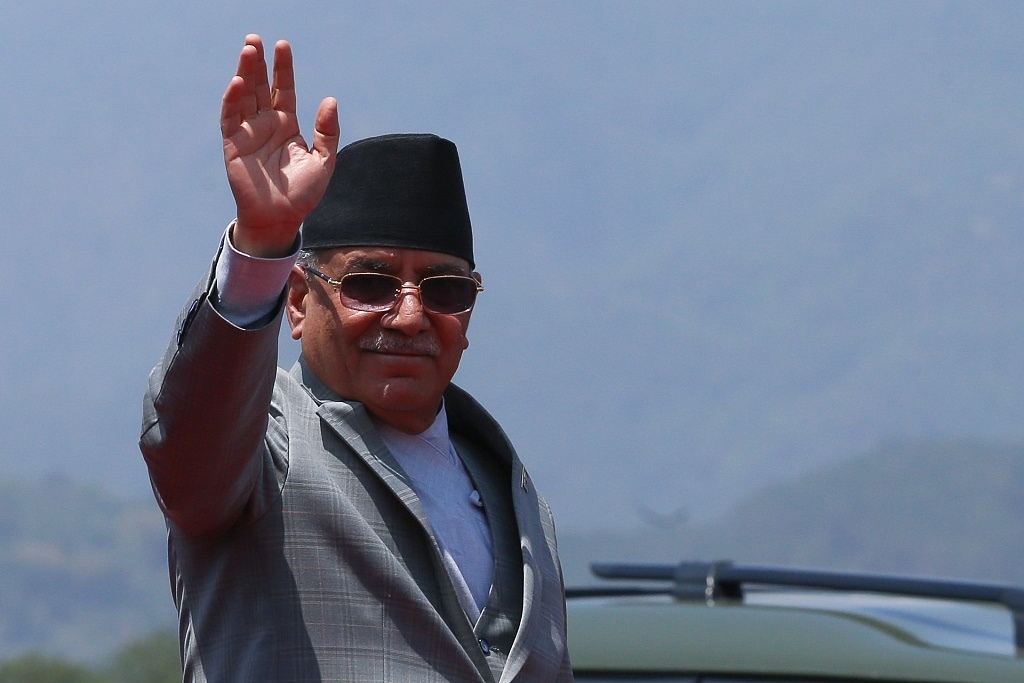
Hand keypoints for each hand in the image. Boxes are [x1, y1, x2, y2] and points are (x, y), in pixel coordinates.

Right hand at [220, 35, 339, 256]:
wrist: (282, 219)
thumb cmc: (303, 194)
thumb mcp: (324, 161)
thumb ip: (328, 132)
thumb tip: (330, 100)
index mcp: (287, 125)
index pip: (282, 89)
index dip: (282, 68)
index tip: (282, 46)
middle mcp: (265, 124)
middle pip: (259, 86)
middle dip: (257, 63)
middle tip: (255, 39)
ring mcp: (248, 133)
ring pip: (243, 96)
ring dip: (244, 73)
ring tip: (248, 50)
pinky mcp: (233, 144)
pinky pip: (230, 118)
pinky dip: (232, 100)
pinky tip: (238, 83)